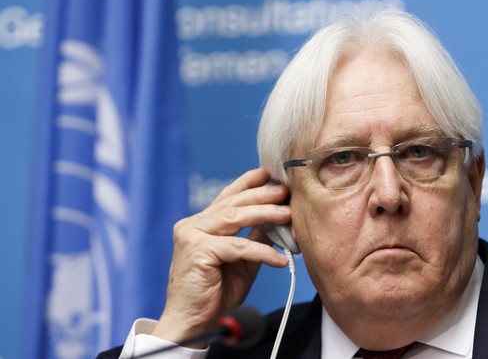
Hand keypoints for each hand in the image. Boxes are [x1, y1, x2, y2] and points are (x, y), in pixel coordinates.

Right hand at [151, 168, 290, 346]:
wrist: (191, 322)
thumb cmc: (214, 293)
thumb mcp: (241, 261)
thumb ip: (253, 238)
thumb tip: (275, 220)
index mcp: (201, 224)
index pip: (226, 196)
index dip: (248, 183)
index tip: (268, 173)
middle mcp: (193, 225)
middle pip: (232, 203)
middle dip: (262, 195)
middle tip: (285, 191)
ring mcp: (192, 236)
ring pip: (234, 217)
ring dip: (264, 214)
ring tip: (287, 214)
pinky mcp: (198, 251)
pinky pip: (237, 247)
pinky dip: (261, 251)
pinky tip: (279, 258)